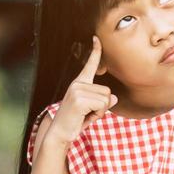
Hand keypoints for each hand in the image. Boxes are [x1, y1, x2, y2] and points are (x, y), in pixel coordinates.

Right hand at [37, 35, 116, 152]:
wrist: (59, 134)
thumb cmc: (75, 122)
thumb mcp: (92, 110)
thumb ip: (102, 102)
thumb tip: (114, 98)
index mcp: (79, 83)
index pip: (89, 65)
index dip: (95, 51)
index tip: (96, 38)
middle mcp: (77, 84)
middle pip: (107, 91)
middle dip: (103, 106)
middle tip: (87, 113)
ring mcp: (77, 90)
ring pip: (106, 99)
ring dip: (100, 111)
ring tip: (85, 115)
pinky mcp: (79, 99)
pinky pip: (101, 105)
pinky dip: (97, 114)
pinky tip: (84, 117)